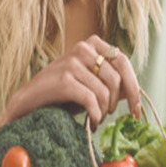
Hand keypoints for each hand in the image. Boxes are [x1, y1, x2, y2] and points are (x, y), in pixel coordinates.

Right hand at [4, 35, 140, 129]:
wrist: (28, 102)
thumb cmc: (62, 94)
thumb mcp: (89, 83)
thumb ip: (110, 82)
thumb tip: (135, 92)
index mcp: (91, 44)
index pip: (123, 61)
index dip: (134, 86)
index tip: (136, 109)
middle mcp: (82, 48)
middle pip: (116, 77)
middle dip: (118, 101)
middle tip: (110, 114)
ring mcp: (72, 62)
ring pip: (105, 91)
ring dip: (104, 110)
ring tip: (96, 118)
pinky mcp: (64, 80)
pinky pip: (92, 100)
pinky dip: (96, 115)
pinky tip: (92, 122)